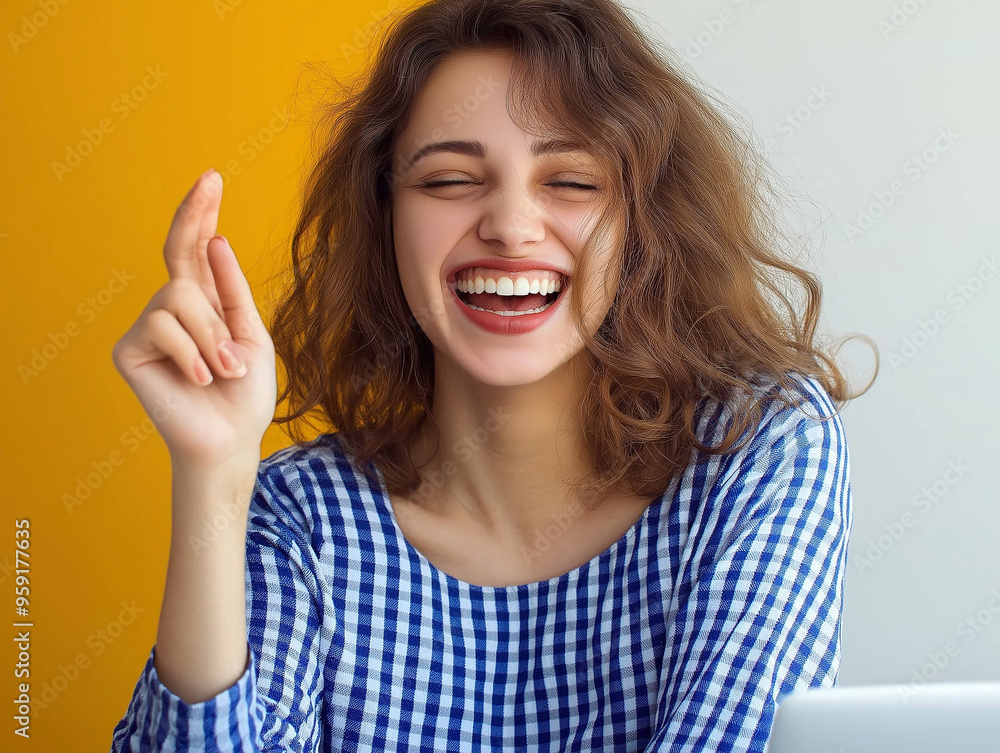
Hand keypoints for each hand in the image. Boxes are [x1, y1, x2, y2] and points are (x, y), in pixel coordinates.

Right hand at [111, 169, 276, 469]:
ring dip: (212, 336)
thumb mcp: (253, 336)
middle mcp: (173, 309)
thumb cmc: (244, 394)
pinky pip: (162, 326)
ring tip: (224, 369)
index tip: (212, 178)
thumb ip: (233, 292)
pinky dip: (192, 354)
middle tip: (212, 187)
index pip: (196, 250)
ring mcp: (148, 328)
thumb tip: (216, 243)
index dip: (201, 214)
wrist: (231, 439)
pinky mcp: (130, 350)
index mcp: (206, 303)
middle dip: (195, 217)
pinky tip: (201, 379)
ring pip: (179, 296)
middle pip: (179, 251)